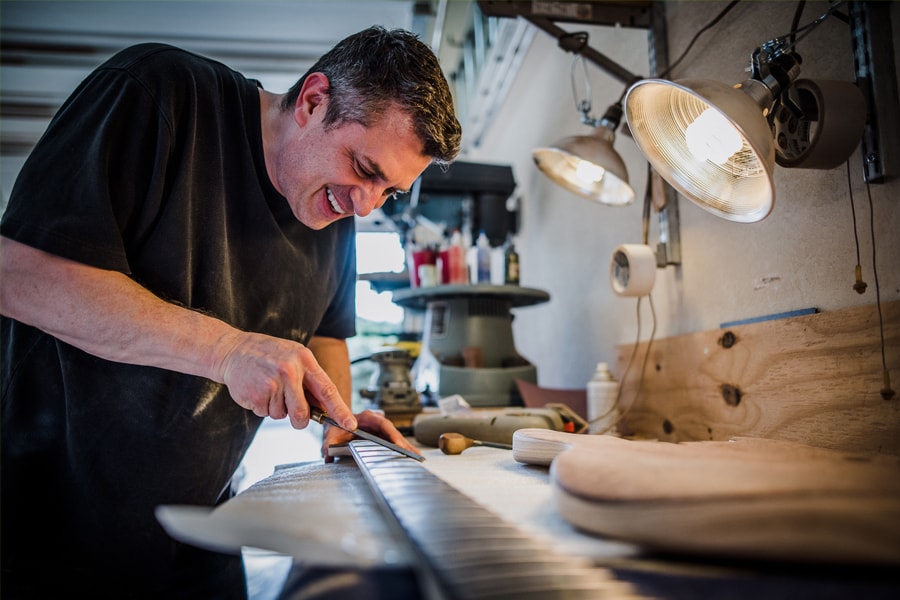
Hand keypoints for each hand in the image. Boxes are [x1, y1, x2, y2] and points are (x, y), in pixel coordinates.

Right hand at [216, 331, 356, 430]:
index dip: (340, 410)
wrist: (233, 350)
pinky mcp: (256, 395)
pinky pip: (265, 414)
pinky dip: (262, 407)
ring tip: (268, 388)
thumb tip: (325, 406)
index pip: (327, 390)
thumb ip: (310, 379)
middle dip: (299, 420)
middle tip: (292, 412)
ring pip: (282, 415)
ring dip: (276, 408)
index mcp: (304, 360)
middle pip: (302, 413)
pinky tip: (258, 390)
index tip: (350, 424)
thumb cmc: (267, 354)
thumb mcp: (294, 357)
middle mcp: (290, 371)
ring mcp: (272, 384)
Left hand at [322, 409, 417, 461]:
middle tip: (412, 455)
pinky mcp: (382, 435)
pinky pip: (393, 441)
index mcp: (367, 417)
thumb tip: (328, 454)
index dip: (392, 434)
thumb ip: (328, 443)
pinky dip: (402, 448)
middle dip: (403, 443)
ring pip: (395, 436)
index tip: (398, 445)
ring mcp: (380, 428)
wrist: (335, 422)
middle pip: (393, 431)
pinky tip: (411, 456)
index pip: (383, 424)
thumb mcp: (331, 433)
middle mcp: (376, 421)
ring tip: (416, 457)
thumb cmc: (336, 425)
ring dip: (405, 446)